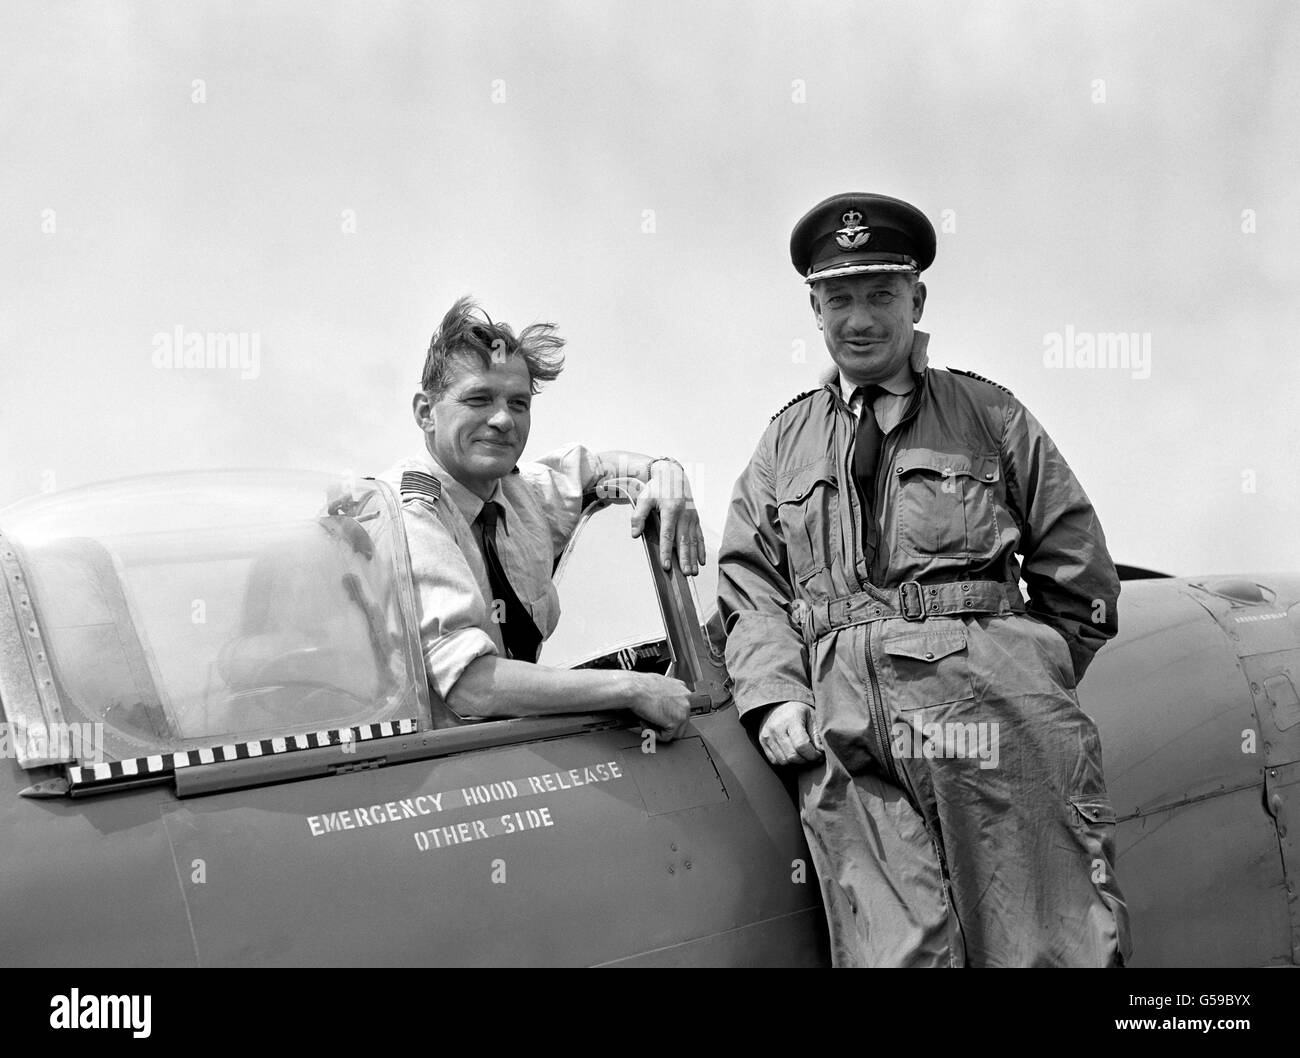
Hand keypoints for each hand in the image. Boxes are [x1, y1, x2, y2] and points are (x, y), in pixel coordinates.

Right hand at [623, 672, 694, 741]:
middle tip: (651, 721)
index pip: (681, 709)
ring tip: (647, 722)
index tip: (658, 717)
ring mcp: (683, 711)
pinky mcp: (676, 722)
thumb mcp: (659, 684)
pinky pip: (666, 737)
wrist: (634, 688)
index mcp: (682, 689)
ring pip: (675, 732)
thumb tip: (664, 705)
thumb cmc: (640, 685)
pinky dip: (654, 735)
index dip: (668, 715)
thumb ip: (666, 695)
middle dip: (665, 724)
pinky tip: (646, 724)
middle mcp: (686, 699)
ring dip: (660, 730)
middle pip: (680, 721)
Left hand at [630, 458, 706, 574]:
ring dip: (693, 558)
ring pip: (693, 541)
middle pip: (684, 541)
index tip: (666, 565)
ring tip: (693, 573)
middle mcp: (684, 516)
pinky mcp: (696, 520)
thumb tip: (635, 534)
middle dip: (684, 559)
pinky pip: (699, 537)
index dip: (666, 551)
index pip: (668, 535)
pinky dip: (701, 550)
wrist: (674, 476)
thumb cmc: (658, 488)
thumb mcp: (645, 498)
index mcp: (671, 511)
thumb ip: (638, 516)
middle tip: (685, 574)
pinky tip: (701, 561)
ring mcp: (692, 518)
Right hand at [757, 701, 823, 765]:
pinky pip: (775, 761)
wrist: (778, 703)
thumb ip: (817, 735)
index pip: (801, 746)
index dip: (813, 755)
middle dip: (806, 760)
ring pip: (784, 761)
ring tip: (803, 754)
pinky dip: (785, 761)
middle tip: (813, 755)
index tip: (819, 754)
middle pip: (792, 756)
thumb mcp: (812, 716)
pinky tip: (792, 753)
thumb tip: (821, 751)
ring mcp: (767, 735)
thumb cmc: (798, 710)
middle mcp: (776, 728)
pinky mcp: (762, 741)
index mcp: (791, 719)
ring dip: (796, 762)